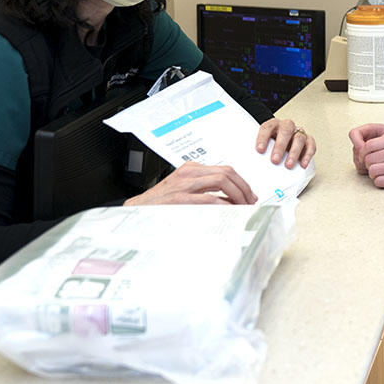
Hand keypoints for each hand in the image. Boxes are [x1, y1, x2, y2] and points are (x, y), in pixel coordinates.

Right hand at [124, 161, 256, 205]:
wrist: (133, 213)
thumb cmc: (158, 205)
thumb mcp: (181, 190)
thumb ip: (202, 190)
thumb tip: (229, 200)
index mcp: (190, 170)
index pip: (225, 170)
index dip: (241, 182)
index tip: (249, 195)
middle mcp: (189, 174)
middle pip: (227, 173)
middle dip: (243, 188)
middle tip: (250, 202)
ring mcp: (184, 185)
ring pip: (222, 181)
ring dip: (238, 196)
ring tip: (243, 208)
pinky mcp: (180, 199)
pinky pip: (209, 199)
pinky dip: (223, 205)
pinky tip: (228, 213)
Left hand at [256, 118, 315, 167]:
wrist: (282, 142)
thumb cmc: (271, 145)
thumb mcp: (263, 145)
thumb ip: (259, 150)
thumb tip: (250, 162)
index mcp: (273, 125)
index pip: (267, 127)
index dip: (263, 138)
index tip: (260, 150)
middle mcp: (287, 126)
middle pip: (285, 131)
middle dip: (280, 146)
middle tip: (275, 160)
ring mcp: (298, 132)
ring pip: (299, 138)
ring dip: (294, 152)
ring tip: (288, 165)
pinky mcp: (308, 140)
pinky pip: (311, 145)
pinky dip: (307, 155)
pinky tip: (302, 164)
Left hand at [350, 124, 383, 189]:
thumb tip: (367, 148)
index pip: (369, 145)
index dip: (363, 153)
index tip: (364, 157)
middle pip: (369, 158)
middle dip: (368, 164)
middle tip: (374, 166)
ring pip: (372, 170)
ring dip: (373, 174)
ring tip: (381, 173)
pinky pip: (379, 182)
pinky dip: (379, 182)